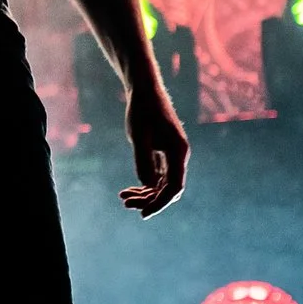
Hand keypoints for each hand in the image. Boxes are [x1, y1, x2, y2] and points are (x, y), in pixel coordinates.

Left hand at [122, 83, 187, 215]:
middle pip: (168, 188)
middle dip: (148, 199)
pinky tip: (128, 190)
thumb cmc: (142, 110)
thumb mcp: (138, 136)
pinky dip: (144, 184)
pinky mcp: (163, 152)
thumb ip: (143, 161)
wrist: (144, 90)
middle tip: (125, 203)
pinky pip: (157, 175)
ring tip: (123, 197)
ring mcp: (171, 154)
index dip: (159, 203)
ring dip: (144, 193)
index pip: (174, 187)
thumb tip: (147, 186)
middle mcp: (178, 155)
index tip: (142, 213)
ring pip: (161, 183)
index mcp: (178, 152)